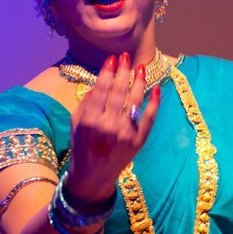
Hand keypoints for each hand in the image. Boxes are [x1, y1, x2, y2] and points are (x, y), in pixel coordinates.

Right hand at [66, 52, 160, 205]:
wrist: (93, 176)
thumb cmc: (82, 146)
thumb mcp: (76, 123)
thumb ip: (87, 102)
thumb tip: (101, 81)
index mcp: (91, 121)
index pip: (101, 89)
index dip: (107, 72)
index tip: (112, 59)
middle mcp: (109, 126)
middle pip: (119, 92)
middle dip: (123, 71)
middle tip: (125, 56)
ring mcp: (126, 134)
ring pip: (135, 101)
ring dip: (139, 81)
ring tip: (140, 67)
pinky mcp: (139, 141)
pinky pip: (149, 118)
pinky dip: (154, 102)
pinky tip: (156, 88)